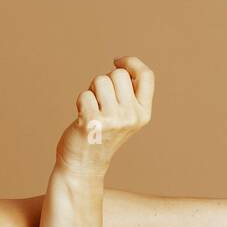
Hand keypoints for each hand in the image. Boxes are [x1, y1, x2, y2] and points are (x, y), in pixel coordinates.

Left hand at [56, 56, 153, 176]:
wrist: (84, 165)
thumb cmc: (102, 135)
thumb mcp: (124, 117)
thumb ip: (129, 94)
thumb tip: (122, 65)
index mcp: (143, 114)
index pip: (146, 76)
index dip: (132, 62)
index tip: (117, 61)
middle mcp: (131, 117)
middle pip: (118, 74)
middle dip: (105, 81)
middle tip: (100, 99)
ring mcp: (112, 120)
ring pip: (100, 80)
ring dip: (92, 90)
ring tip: (92, 108)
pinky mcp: (92, 122)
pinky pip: (84, 95)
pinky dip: (80, 102)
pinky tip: (82, 118)